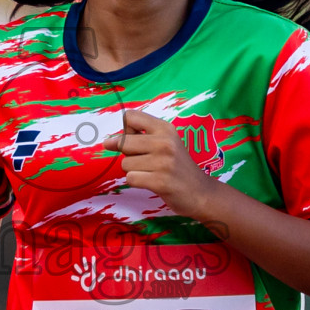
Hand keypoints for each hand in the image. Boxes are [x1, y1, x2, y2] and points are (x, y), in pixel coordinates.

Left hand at [102, 109, 216, 218]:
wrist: (201, 193)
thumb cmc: (177, 167)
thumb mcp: (166, 143)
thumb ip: (140, 137)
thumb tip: (108, 142)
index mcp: (165, 128)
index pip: (130, 117)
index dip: (126, 131)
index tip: (136, 141)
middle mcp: (165, 142)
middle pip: (123, 142)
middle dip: (128, 155)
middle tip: (146, 161)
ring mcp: (163, 162)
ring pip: (125, 163)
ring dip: (134, 171)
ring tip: (152, 173)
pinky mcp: (160, 181)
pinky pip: (130, 179)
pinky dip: (137, 182)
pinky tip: (152, 182)